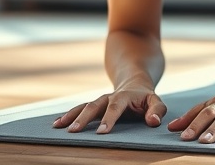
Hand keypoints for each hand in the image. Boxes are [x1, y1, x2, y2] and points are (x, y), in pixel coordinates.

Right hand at [52, 86, 166, 133]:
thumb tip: (153, 121)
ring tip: (58, 126)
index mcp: (123, 97)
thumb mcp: (156, 101)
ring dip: (71, 116)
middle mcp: (108, 98)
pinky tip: (57, 123)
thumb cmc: (146, 98)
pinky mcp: (93, 105)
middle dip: (83, 119)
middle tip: (73, 131)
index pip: (115, 108)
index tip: (102, 132)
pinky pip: (79, 109)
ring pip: (83, 107)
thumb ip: (157, 110)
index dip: (108, 119)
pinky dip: (68, 115)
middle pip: (94, 106)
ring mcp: (99, 101)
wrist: (134, 84)